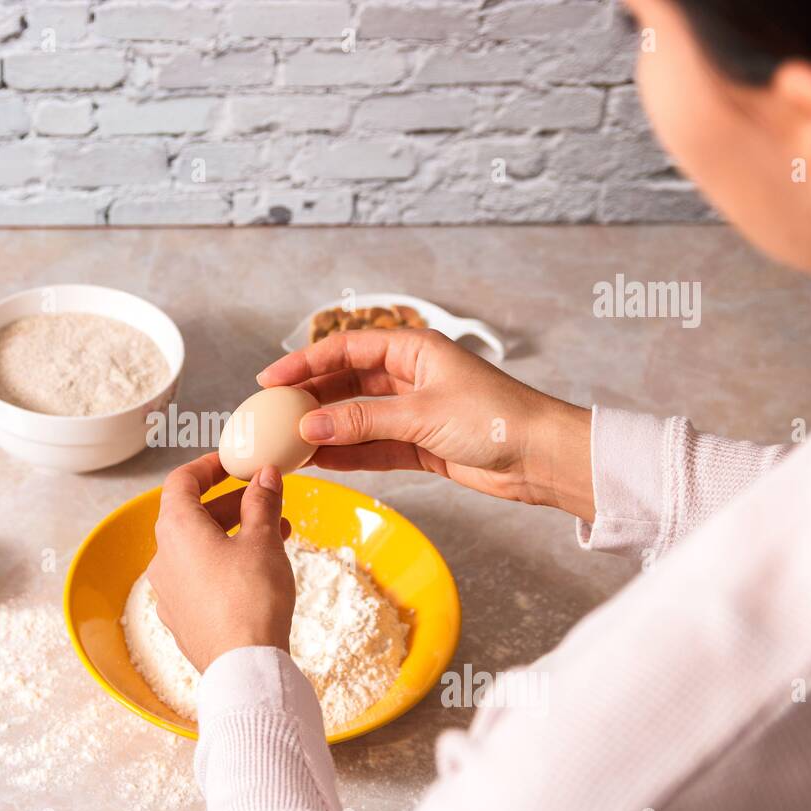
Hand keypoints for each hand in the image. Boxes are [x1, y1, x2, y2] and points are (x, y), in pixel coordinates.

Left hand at [146, 454, 294, 673]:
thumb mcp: (263, 540)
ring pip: (198, 548)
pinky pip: (199, 577)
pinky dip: (224, 562)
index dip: (207, 467)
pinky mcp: (181, 617)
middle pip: (190, 515)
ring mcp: (169, 591)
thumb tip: (264, 477)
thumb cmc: (251, 601)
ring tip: (275, 533)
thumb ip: (262, 502)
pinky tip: (258, 569)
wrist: (245, 667)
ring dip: (233, 533)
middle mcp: (163, 558)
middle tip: (263, 498)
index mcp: (176, 530)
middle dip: (230, 503)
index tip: (232, 464)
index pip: (181, 481)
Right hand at [259, 329, 594, 521]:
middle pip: (345, 383)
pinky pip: (373, 447)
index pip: (346, 349)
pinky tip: (319, 461)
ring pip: (356, 418)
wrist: (541, 457)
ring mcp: (413, 412)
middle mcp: (410, 376)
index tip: (269, 380)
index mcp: (413, 349)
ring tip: (286, 443)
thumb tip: (308, 425)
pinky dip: (347, 454)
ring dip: (324, 430)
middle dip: (308, 399)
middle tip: (271, 416)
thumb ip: (361, 421)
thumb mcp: (421, 415)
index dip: (304, 362)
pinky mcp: (420, 445)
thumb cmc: (496, 418)